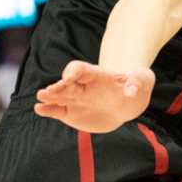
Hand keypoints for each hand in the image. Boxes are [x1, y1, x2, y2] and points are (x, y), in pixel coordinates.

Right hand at [33, 60, 154, 133]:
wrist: (126, 101)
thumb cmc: (135, 85)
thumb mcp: (141, 80)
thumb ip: (137, 82)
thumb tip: (132, 91)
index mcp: (96, 75)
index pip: (81, 69)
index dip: (74, 71)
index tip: (68, 77)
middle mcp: (81, 86)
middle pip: (66, 84)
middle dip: (57, 87)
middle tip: (47, 91)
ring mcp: (75, 99)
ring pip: (59, 97)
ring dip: (49, 97)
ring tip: (40, 99)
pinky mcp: (71, 112)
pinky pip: (58, 110)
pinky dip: (48, 110)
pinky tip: (39, 109)